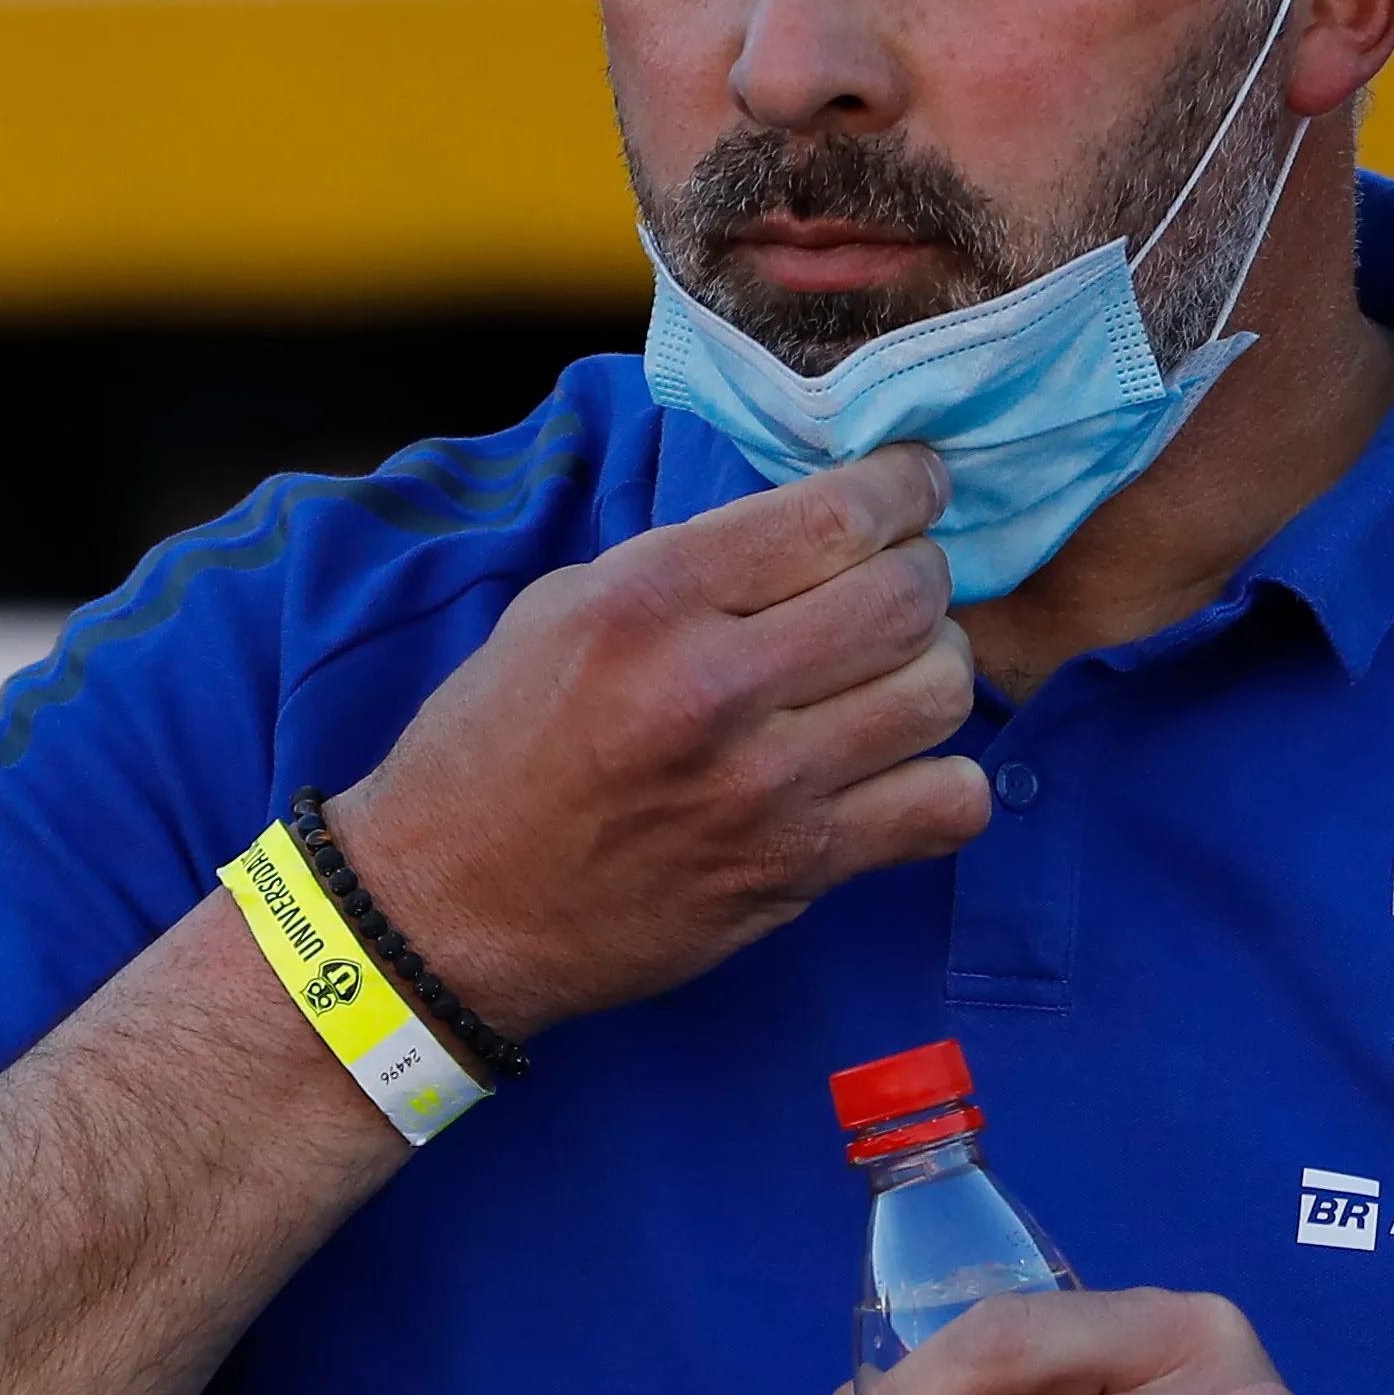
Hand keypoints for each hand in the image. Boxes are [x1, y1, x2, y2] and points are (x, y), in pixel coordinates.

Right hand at [325, 447, 984, 1037]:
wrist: (448, 910)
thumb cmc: (495, 747)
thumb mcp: (562, 610)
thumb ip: (688, 564)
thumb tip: (814, 529)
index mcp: (651, 600)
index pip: (837, 515)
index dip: (906, 486)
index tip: (917, 485)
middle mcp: (715, 688)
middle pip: (907, 597)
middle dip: (924, 574)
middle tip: (902, 583)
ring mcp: (764, 789)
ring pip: (941, 693)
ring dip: (937, 669)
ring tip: (899, 673)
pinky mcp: (793, 872)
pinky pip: (944, 808)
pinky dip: (945, 782)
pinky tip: (904, 770)